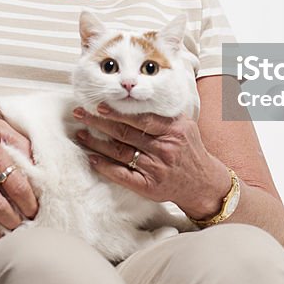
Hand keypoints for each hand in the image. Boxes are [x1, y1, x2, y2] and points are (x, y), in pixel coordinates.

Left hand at [72, 103, 230, 220]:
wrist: (203, 183)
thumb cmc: (190, 150)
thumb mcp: (185, 126)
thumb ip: (164, 114)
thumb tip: (136, 97)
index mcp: (173, 130)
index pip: (141, 119)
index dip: (118, 113)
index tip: (99, 105)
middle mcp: (165, 149)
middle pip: (126, 134)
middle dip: (100, 123)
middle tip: (81, 114)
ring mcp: (156, 169)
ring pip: (121, 153)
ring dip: (97, 143)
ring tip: (80, 134)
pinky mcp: (150, 186)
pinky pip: (123, 175)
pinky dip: (106, 167)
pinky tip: (93, 159)